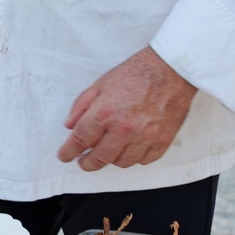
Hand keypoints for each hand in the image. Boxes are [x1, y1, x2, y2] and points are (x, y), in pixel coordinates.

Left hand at [55, 49, 197, 171]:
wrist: (170, 70)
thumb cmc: (135, 74)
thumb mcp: (101, 84)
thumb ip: (82, 106)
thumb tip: (70, 126)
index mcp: (105, 112)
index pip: (80, 140)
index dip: (68, 152)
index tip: (65, 156)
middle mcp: (124, 128)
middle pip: (100, 158)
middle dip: (87, 163)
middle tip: (83, 162)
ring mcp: (145, 137)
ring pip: (122, 162)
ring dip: (112, 159)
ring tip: (109, 151)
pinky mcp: (162, 141)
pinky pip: (144, 160)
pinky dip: (135, 157)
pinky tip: (131, 148)